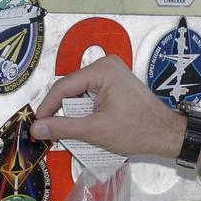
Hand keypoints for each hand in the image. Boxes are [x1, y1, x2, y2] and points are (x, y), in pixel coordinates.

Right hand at [31, 55, 184, 158]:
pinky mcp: (115, 84)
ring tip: (60, 131)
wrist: (166, 134)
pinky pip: (90, 96)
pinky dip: (83, 112)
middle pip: (71, 89)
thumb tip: (36, 128)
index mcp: (102, 69)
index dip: (47, 106)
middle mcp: (105, 65)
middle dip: (59, 110)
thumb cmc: (136, 130)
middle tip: (46, 131)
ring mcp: (111, 74)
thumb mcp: (94, 130)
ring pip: (79, 94)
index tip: (35, 124)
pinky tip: (78, 126)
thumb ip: (63, 127)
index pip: (64, 87)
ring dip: (71, 113)